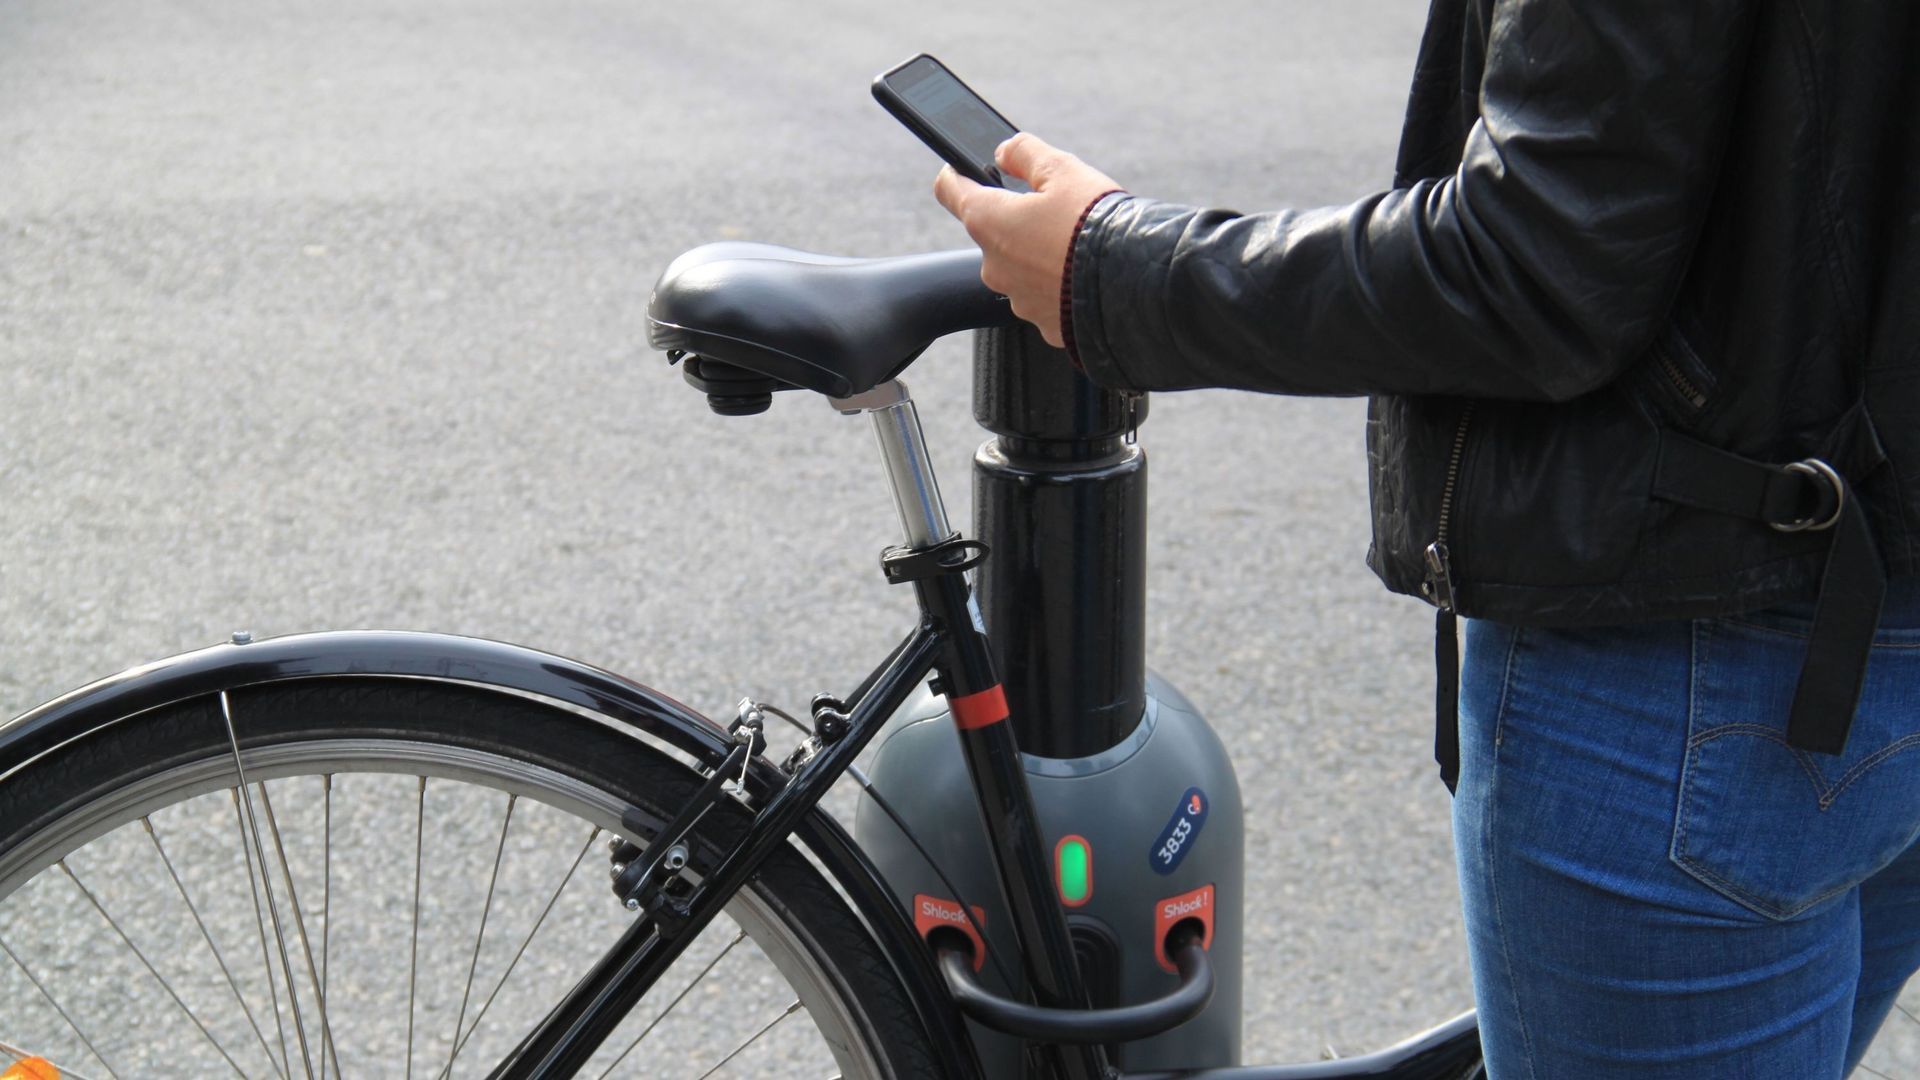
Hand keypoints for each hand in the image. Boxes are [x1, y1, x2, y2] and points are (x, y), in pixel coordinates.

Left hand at [933, 133, 1121, 348]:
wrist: (1136, 287)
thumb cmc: (1097, 225)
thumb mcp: (1064, 170)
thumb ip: (1026, 153)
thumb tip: (1005, 152)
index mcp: (989, 222)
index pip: (950, 190)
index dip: (957, 174)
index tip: (966, 168)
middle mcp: (994, 266)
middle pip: (994, 232)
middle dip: (1018, 218)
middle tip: (1058, 209)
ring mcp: (1018, 298)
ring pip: (1021, 266)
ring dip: (1040, 253)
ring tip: (1078, 244)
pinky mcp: (1043, 323)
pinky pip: (1045, 295)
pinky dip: (1060, 283)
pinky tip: (1086, 273)